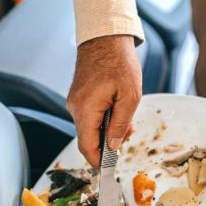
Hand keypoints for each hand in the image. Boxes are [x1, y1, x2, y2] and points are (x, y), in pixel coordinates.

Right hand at [66, 35, 141, 167]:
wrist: (105, 36)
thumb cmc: (119, 62)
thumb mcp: (130, 96)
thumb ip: (120, 124)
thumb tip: (112, 145)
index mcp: (85, 109)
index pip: (86, 146)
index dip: (98, 161)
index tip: (109, 169)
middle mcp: (75, 107)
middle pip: (88, 138)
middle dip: (108, 143)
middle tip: (129, 133)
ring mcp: (75, 101)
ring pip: (90, 127)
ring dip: (108, 129)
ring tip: (127, 118)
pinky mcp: (79, 96)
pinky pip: (89, 116)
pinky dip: (103, 119)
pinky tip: (118, 109)